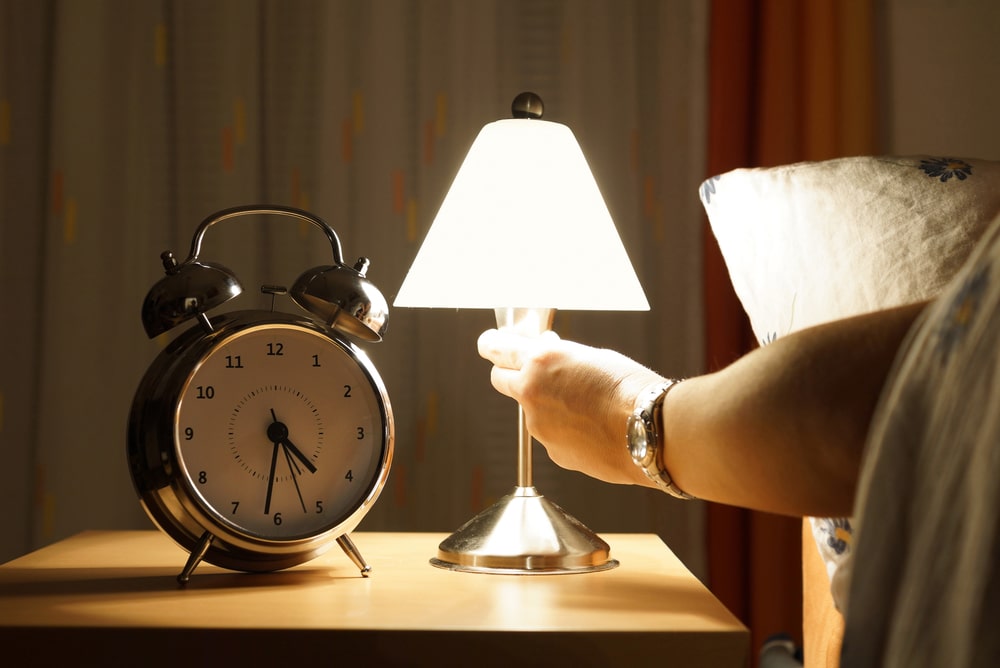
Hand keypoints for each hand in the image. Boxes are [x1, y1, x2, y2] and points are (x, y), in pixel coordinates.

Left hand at [477, 328, 664, 485]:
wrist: (649, 431)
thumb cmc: (629, 388)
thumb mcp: (591, 358)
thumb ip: (560, 360)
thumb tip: (548, 360)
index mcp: (540, 361)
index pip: (496, 348)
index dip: (491, 344)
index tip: (489, 343)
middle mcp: (531, 392)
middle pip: (499, 379)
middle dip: (511, 373)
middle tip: (531, 371)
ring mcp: (539, 426)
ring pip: (531, 410)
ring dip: (547, 405)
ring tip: (587, 404)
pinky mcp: (553, 452)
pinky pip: (552, 435)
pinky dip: (565, 430)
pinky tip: (593, 426)